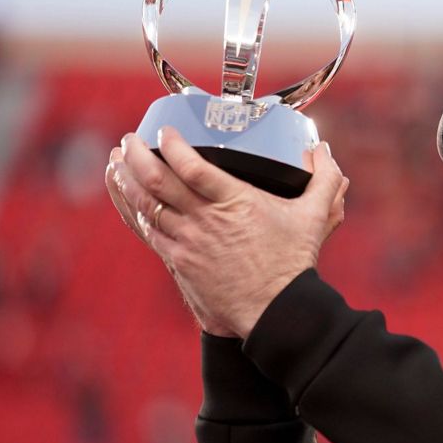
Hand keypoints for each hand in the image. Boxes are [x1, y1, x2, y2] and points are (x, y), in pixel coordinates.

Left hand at [105, 126, 347, 337]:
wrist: (275, 311)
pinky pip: (148, 231)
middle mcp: (206, 221)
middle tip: (130, 139)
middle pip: (159, 181)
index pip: (192, 167)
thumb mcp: (314, 217)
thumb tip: (323, 150)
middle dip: (137, 155)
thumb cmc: (292, 264)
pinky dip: (133, 210)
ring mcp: (189, 242)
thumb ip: (324, 180)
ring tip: (118, 161)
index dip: (172, 145)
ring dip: (128, 180)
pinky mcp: (180, 262)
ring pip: (147, 205)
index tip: (165, 131)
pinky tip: (127, 197)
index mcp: (236, 202)